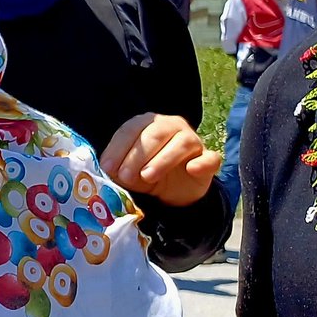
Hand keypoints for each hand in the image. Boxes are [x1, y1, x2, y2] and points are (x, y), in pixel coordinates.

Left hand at [98, 112, 220, 206]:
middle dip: (137, 156)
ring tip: (147, 177)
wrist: (174, 192)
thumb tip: (107, 171)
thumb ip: (118, 168)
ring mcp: (192, 141)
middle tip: (126, 176)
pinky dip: (201, 162)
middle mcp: (171, 126)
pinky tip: (192, 169)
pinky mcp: (208, 159)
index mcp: (147, 124)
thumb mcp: (128, 172)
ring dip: (163, 160)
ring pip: (181, 143)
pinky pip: (210, 158)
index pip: (131, 130)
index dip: (118, 148)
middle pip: (155, 134)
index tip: (108, 168)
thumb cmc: (146, 173)